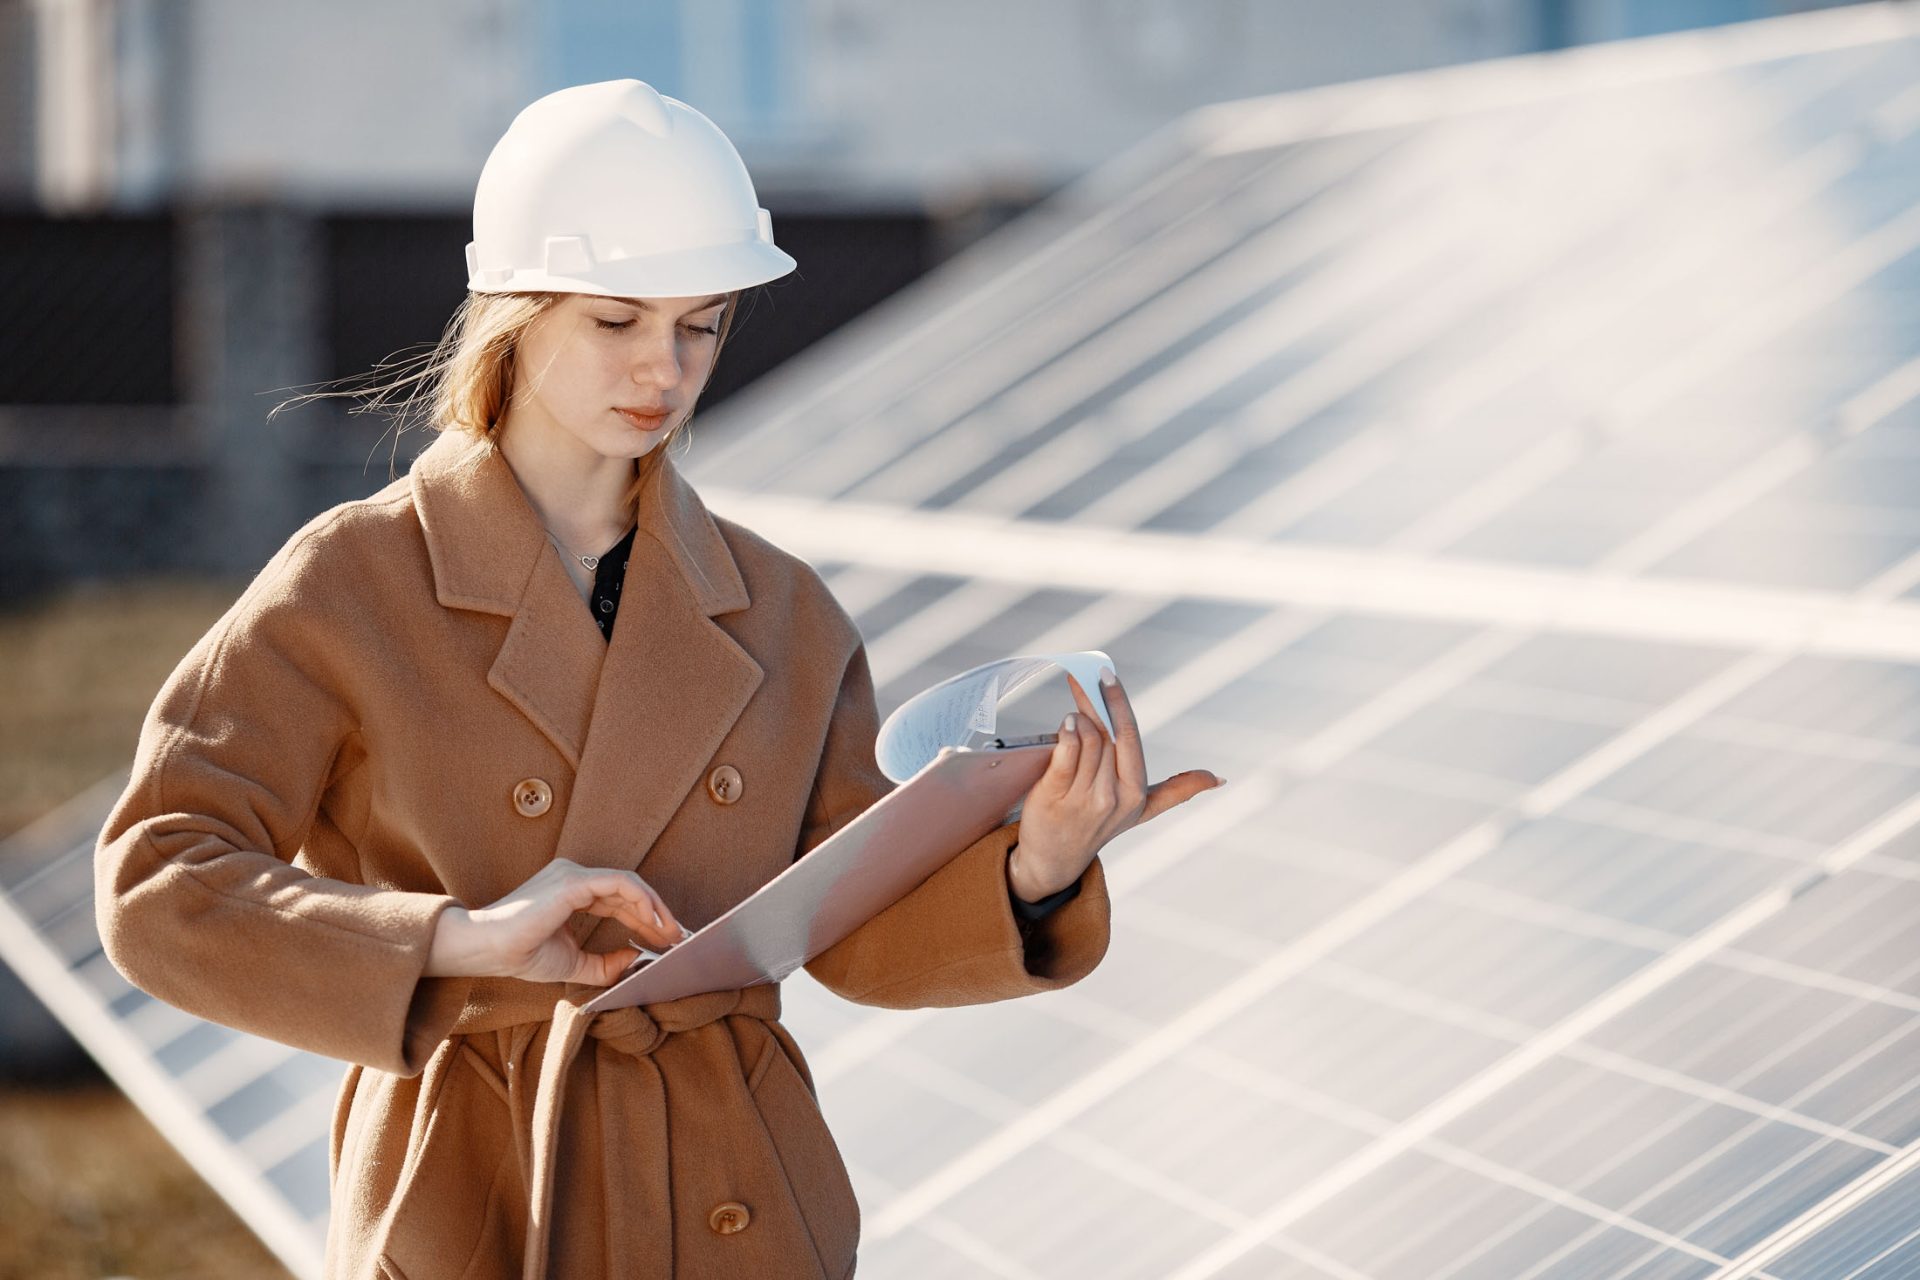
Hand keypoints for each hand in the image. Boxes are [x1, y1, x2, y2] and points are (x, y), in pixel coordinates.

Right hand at [425, 858, 686, 984]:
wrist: (487, 950)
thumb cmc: (520, 953)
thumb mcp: (573, 964)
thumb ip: (604, 963)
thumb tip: (636, 959)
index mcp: (573, 892)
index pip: (620, 900)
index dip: (646, 920)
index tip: (666, 941)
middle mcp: (575, 877)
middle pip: (629, 891)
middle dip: (657, 915)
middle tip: (678, 939)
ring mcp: (573, 875)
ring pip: (629, 884)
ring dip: (655, 908)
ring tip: (672, 933)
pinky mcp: (572, 882)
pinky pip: (618, 884)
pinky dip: (640, 901)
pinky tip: (654, 923)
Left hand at [1008, 666, 1224, 901]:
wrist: (1056, 860)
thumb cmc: (1100, 825)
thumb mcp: (1142, 811)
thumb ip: (1177, 791)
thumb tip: (1220, 780)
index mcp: (1135, 792)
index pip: (1128, 736)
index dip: (1117, 702)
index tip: (1105, 674)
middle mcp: (1112, 797)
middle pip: (1104, 734)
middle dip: (1093, 704)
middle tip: (1083, 681)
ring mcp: (1082, 799)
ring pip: (1084, 740)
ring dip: (1076, 719)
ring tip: (1072, 717)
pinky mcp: (1054, 798)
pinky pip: (1063, 754)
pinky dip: (1064, 734)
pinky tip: (1064, 726)